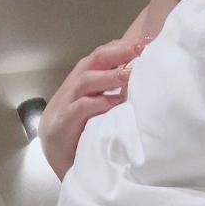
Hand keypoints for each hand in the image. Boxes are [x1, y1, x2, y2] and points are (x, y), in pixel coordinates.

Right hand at [38, 35, 153, 180]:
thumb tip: (136, 84)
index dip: (121, 48)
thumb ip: (111, 96)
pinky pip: (81, 108)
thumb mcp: (99, 112)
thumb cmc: (82, 137)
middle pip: (92, 61)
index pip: (100, 58)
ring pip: (85, 81)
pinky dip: (99, 103)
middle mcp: (72, 89)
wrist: (59, 162)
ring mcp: (65, 105)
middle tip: (140, 47)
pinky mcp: (63, 123)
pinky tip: (116, 102)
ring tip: (130, 73)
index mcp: (82, 84)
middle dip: (117, 52)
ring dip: (108, 76)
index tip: (145, 42)